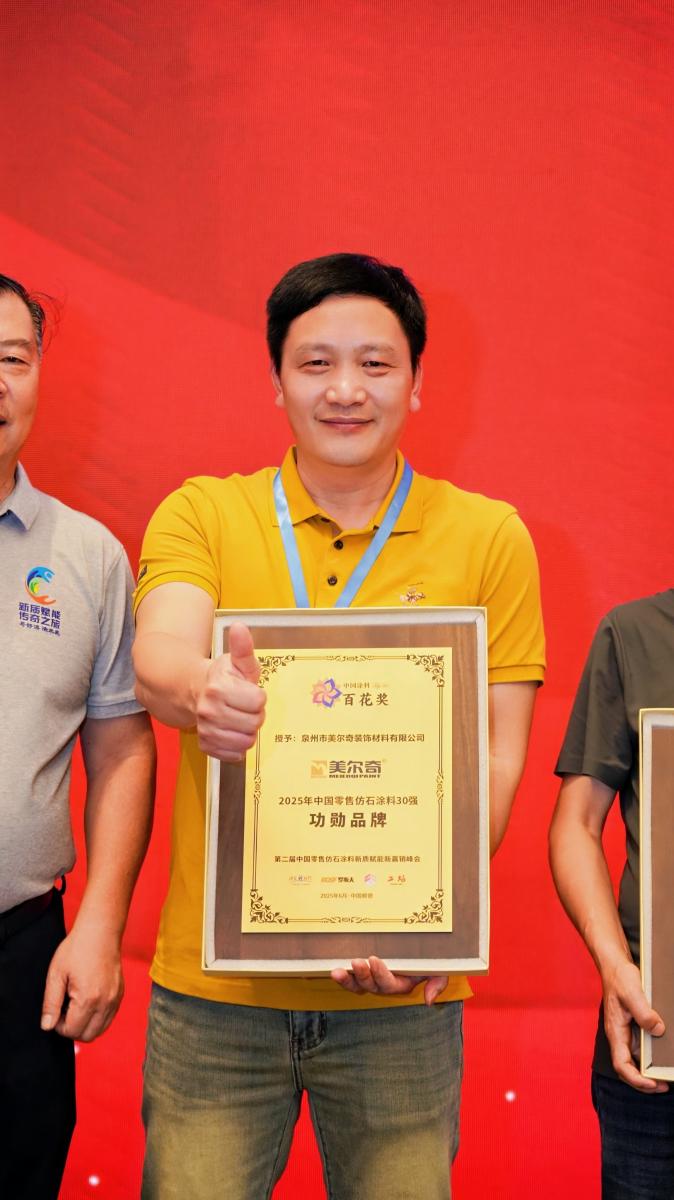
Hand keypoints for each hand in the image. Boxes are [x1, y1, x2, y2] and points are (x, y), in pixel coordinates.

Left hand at [40, 925, 123, 1041]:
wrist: (100, 931)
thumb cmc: (78, 948)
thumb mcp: (56, 974)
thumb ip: (50, 1003)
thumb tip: (47, 1025)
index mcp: (88, 998)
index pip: (72, 1031)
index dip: (59, 1025)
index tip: (56, 1010)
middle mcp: (106, 1002)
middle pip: (88, 1036)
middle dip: (73, 1029)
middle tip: (65, 1010)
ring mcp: (116, 999)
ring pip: (101, 1030)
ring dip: (86, 1025)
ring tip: (77, 1004)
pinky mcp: (120, 994)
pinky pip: (109, 1018)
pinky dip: (98, 1017)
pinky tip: (88, 1000)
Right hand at [195, 622, 265, 761]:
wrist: (195, 692)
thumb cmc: (224, 677)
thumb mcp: (237, 662)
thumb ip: (243, 647)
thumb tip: (240, 627)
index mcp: (218, 688)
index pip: (259, 701)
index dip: (258, 696)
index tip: (248, 691)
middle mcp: (209, 710)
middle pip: (255, 723)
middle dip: (255, 714)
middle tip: (245, 706)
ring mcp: (206, 730)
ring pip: (247, 741)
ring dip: (248, 730)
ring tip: (239, 718)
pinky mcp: (206, 746)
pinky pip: (236, 755)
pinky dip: (238, 745)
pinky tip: (232, 731)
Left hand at [331, 955, 447, 1005]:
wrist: (424, 944)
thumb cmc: (431, 956)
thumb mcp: (439, 968)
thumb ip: (437, 981)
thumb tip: (428, 1000)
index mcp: (401, 983)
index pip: (389, 984)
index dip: (380, 974)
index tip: (374, 959)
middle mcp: (384, 983)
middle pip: (370, 986)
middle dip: (362, 976)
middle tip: (356, 962)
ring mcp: (371, 976)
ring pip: (356, 984)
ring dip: (346, 980)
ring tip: (337, 972)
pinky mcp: (362, 967)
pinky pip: (350, 976)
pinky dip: (342, 976)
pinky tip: (333, 969)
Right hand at [602, 959, 666, 1091]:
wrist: (615, 967)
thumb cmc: (619, 979)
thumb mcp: (632, 993)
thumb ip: (644, 1013)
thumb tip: (657, 1030)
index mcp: (615, 1032)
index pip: (621, 1065)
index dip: (636, 1079)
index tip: (653, 1084)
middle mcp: (620, 1036)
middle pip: (628, 1069)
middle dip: (644, 1082)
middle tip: (665, 1086)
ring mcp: (626, 1033)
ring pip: (635, 1061)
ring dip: (648, 1072)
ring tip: (666, 1077)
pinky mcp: (633, 1028)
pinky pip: (641, 1048)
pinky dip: (651, 1058)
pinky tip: (663, 1057)